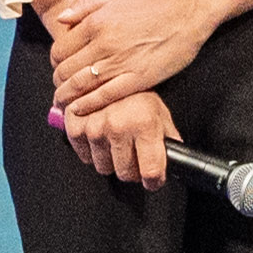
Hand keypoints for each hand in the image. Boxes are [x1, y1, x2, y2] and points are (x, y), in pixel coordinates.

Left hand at [44, 0, 211, 120]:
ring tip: (62, 102)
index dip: (55, 62)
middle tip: (59, 87)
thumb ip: (85, 6)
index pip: (60, 49)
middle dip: (58, 81)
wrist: (185, 16)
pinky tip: (78, 109)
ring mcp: (119, 63)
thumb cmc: (153, 6)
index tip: (58, 67)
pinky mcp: (136, 79)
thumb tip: (62, 20)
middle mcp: (103, 44)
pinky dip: (87, 105)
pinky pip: (104, 96)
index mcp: (96, 22)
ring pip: (80, 85)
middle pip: (66, 70)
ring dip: (66, 96)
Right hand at [55, 82, 175, 188]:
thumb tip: (177, 161)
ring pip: (103, 167)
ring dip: (110, 159)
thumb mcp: (160, 113)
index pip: (151, 172)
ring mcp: (94, 127)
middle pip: (125, 174)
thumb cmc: (138, 94)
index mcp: (144, 124)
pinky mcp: (75, 126)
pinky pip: (84, 157)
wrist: (109, 71)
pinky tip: (100, 137)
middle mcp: (119, 126)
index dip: (153, 181)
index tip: (152, 180)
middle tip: (134, 153)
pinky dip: (91, 151)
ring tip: (116, 141)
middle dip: (132, 168)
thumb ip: (169, 139)